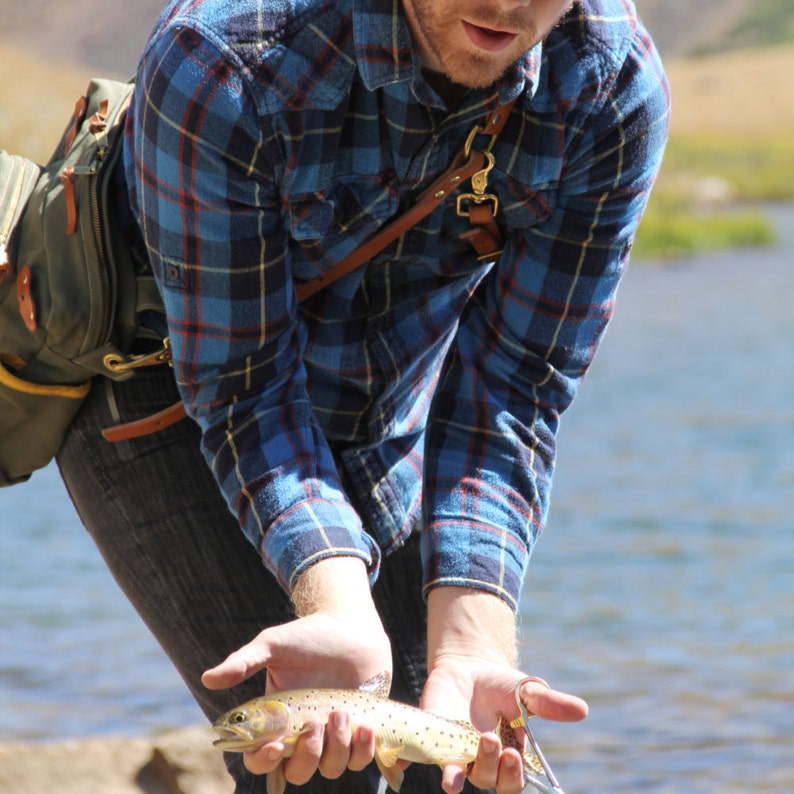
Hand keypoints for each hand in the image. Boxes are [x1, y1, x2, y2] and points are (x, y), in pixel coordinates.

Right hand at [202, 557, 390, 783]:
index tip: (277, 745)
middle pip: (296, 772)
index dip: (264, 762)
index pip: (260, 758)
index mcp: (276, 720)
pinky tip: (364, 724)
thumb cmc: (310, 636)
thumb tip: (207, 678)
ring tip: (341, 711)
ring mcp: (332, 736)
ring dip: (336, 746)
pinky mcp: (358, 734)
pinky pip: (359, 760)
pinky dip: (362, 749)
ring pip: (329, 768)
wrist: (352, 627)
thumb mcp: (275, 645)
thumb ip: (244, 662)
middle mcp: (302, 734)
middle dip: (307, 754)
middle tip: (315, 722)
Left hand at [423, 587, 587, 793]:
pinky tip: (406, 761)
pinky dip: (411, 761)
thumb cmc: (502, 684)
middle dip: (491, 766)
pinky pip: (420, 757)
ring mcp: (454, 752)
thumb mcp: (527, 690)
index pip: (512, 781)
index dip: (512, 774)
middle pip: (487, 781)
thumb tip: (583, 709)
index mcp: (508, 758)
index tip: (514, 752)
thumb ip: (550, 702)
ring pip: (458, 775)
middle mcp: (481, 762)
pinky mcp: (430, 739)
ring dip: (459, 770)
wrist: (468, 665)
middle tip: (492, 740)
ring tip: (464, 752)